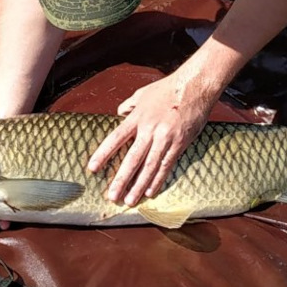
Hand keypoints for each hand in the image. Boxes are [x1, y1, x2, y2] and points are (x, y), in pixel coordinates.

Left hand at [87, 71, 214, 206]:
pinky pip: (167, 165)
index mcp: (137, 117)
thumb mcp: (142, 94)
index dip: (103, 154)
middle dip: (121, 179)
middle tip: (112, 196)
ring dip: (139, 185)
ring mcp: (165, 137)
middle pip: (132, 158)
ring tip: (130, 200)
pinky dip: (158, 179)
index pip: (115, 139)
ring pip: (149, 166)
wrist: (195, 86)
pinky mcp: (180, 143)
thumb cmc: (167, 88)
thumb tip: (119, 114)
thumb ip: (128, 105)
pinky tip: (150, 191)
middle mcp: (150, 129)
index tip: (92, 168)